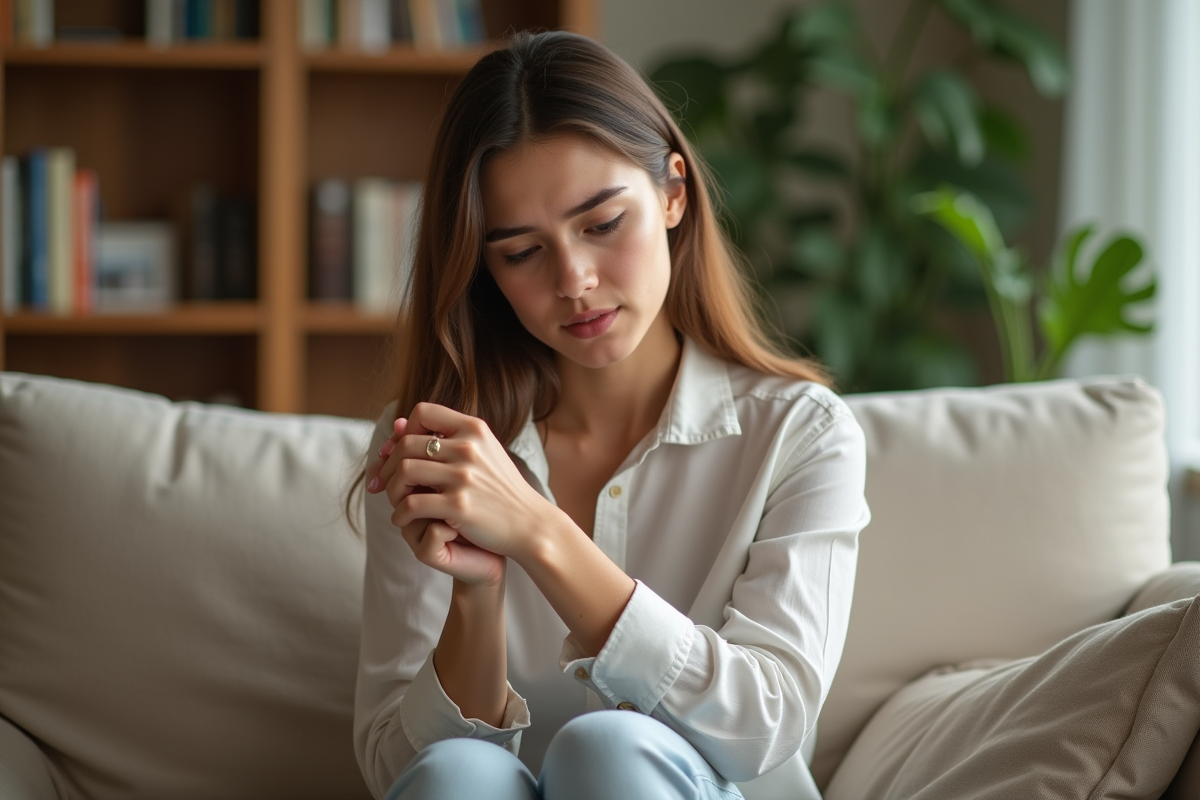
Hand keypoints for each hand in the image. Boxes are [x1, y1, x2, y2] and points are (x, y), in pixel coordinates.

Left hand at [369, 402, 552, 562]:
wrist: (530, 524)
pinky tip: (402, 521)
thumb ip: (447, 438)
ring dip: (391, 489)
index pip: (423, 412)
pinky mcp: (458, 505)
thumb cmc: (501, 490)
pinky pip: (410, 504)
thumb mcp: (483, 453)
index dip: (404, 430)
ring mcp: (464, 476)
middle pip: (407, 444)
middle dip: (389, 465)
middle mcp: (469, 447)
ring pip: (404, 472)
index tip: (398, 451)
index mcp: (474, 429)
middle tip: (383, 483)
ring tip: (395, 502)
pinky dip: (399, 514)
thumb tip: (398, 426)